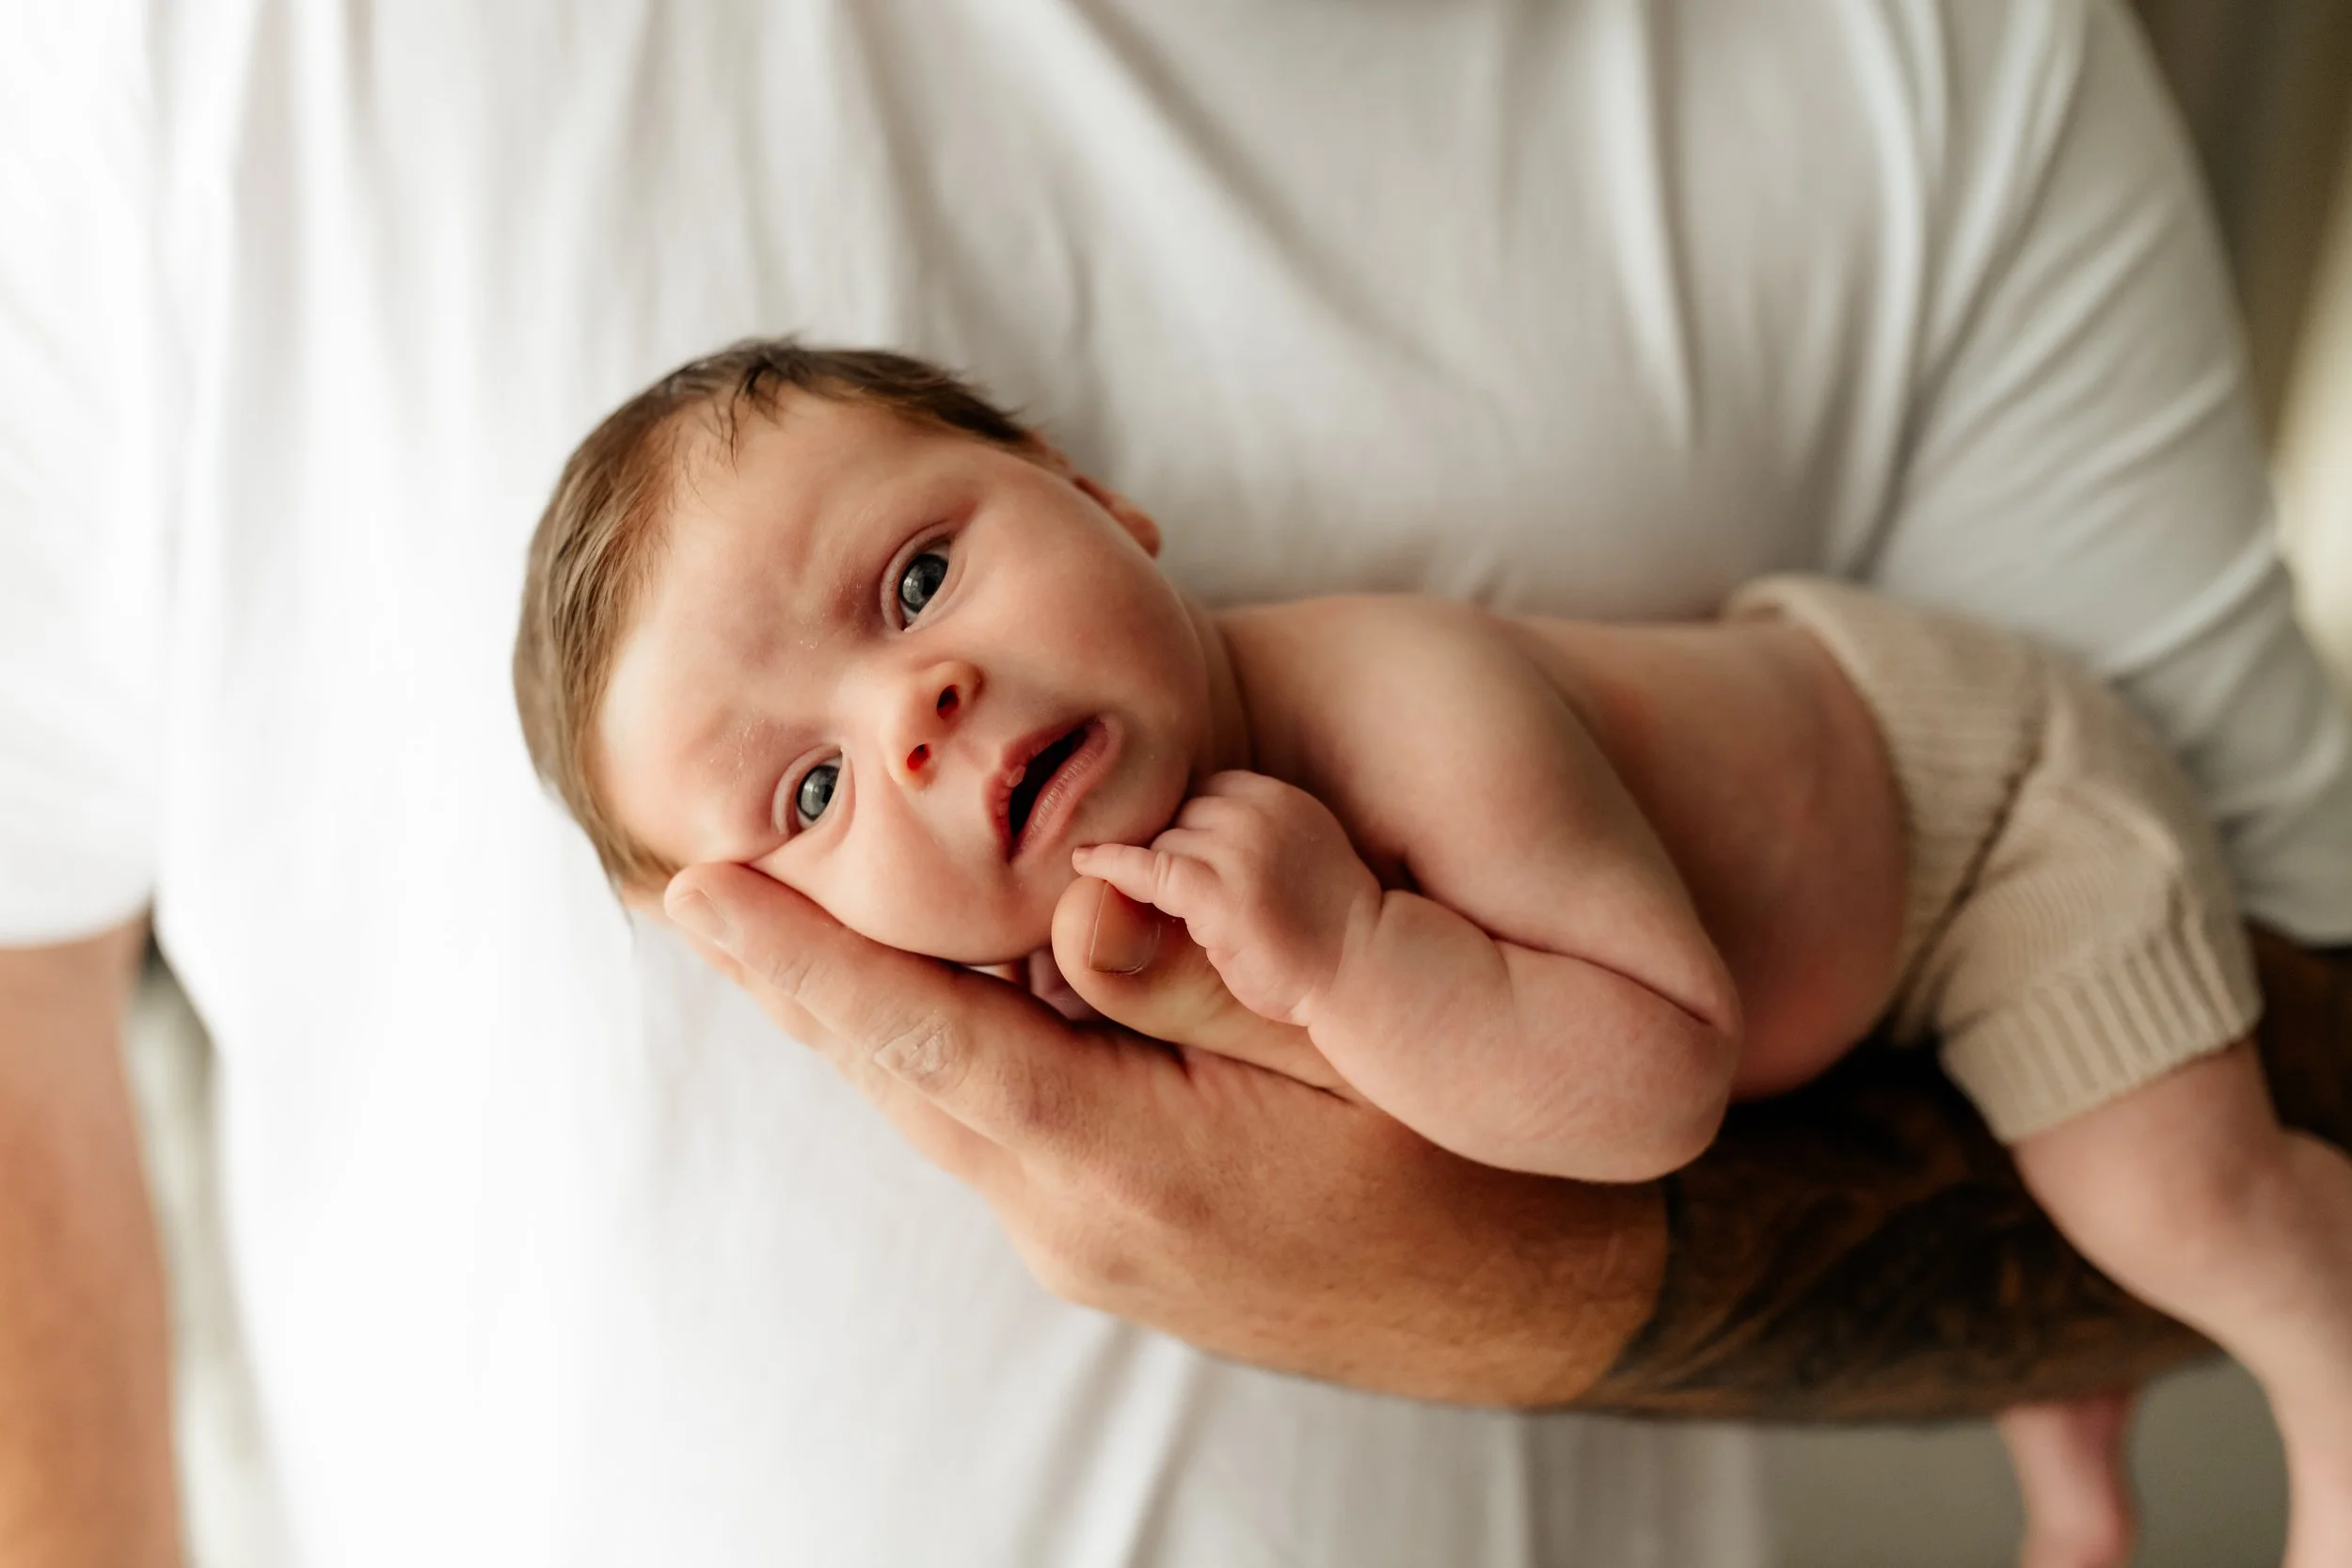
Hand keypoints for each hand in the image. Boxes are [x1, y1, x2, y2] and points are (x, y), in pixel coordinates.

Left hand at [659, 860, 1662, 1404]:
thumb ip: (1211, 974)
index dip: (803, 962)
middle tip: (690, 881)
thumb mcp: (1361, 1045)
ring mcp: (1094, 1241)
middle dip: (799, 976)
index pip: (926, 1042)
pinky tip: (936, 984)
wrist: (1550, 1297)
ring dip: (869, 1010)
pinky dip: (950, 1046)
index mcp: (1134, 1165)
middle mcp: (1082, 1219)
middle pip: (905, 1072)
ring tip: (770, 919)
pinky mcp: (1118, 1237)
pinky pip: (1001, 1122)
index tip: (693, 890)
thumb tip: (1071, 901)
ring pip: (947, 1097)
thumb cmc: (1474, 1154)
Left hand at [1072, 770, 1381, 1028]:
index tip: (1169, 854)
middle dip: (1166, 848)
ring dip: (1153, 873)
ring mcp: (1239, 849)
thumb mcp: (1293, 857)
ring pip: (1161, 841)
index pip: (1204, 792)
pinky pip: (1147, 866)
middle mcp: (1258, 812)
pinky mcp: (1220, 891)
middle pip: (1178, 813)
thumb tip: (1176, 835)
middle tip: (1147, 881)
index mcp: (1278, 798)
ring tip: (1151, 903)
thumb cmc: (1327, 929)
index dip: (1185, 826)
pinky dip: (1111, 864)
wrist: (1366, 969)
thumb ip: (1247, 836)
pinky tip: (1084, 863)